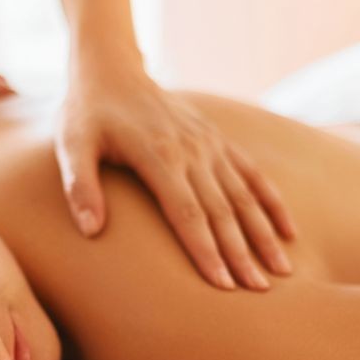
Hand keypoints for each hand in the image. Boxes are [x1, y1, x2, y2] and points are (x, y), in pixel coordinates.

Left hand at [55, 68, 296, 290]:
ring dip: (264, 234)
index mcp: (158, 155)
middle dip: (242, 254)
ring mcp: (209, 144)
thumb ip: (80, 186)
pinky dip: (272, 202)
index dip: (205, 251)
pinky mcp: (217, 140)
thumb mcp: (71, 144)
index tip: (222, 285)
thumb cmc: (87, 112)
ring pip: (244, 196)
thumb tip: (90, 231)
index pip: (187, 213)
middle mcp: (192, 151)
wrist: (111, 68)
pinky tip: (289, 232)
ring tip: (281, 271)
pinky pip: (252, 174)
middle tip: (259, 291)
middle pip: (222, 211)